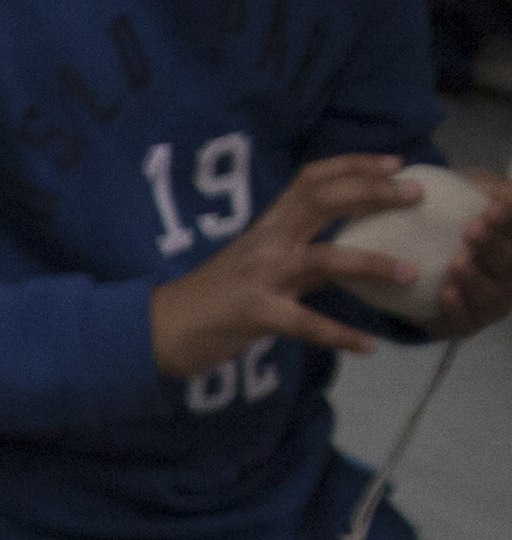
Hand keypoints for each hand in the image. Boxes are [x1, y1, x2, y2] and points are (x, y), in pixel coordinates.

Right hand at [152, 152, 439, 375]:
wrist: (153, 331)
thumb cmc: (205, 299)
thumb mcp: (253, 264)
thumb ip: (296, 253)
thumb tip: (344, 249)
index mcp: (266, 226)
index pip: (312, 178)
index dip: (355, 165)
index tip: (395, 164)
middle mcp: (267, 243)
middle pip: (325, 201)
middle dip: (374, 193)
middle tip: (415, 196)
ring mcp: (261, 278)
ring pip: (325, 259)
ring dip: (372, 263)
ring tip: (409, 273)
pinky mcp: (255, 316)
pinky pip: (306, 325)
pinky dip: (340, 336)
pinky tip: (368, 346)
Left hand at [429, 173, 511, 339]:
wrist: (413, 268)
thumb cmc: (448, 226)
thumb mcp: (465, 198)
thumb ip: (482, 190)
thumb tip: (506, 189)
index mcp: (510, 244)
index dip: (508, 220)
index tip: (493, 208)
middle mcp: (508, 275)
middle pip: (508, 263)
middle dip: (492, 246)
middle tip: (473, 230)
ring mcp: (490, 302)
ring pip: (490, 295)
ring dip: (474, 279)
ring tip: (458, 263)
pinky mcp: (465, 324)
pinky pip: (465, 322)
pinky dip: (456, 309)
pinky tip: (445, 294)